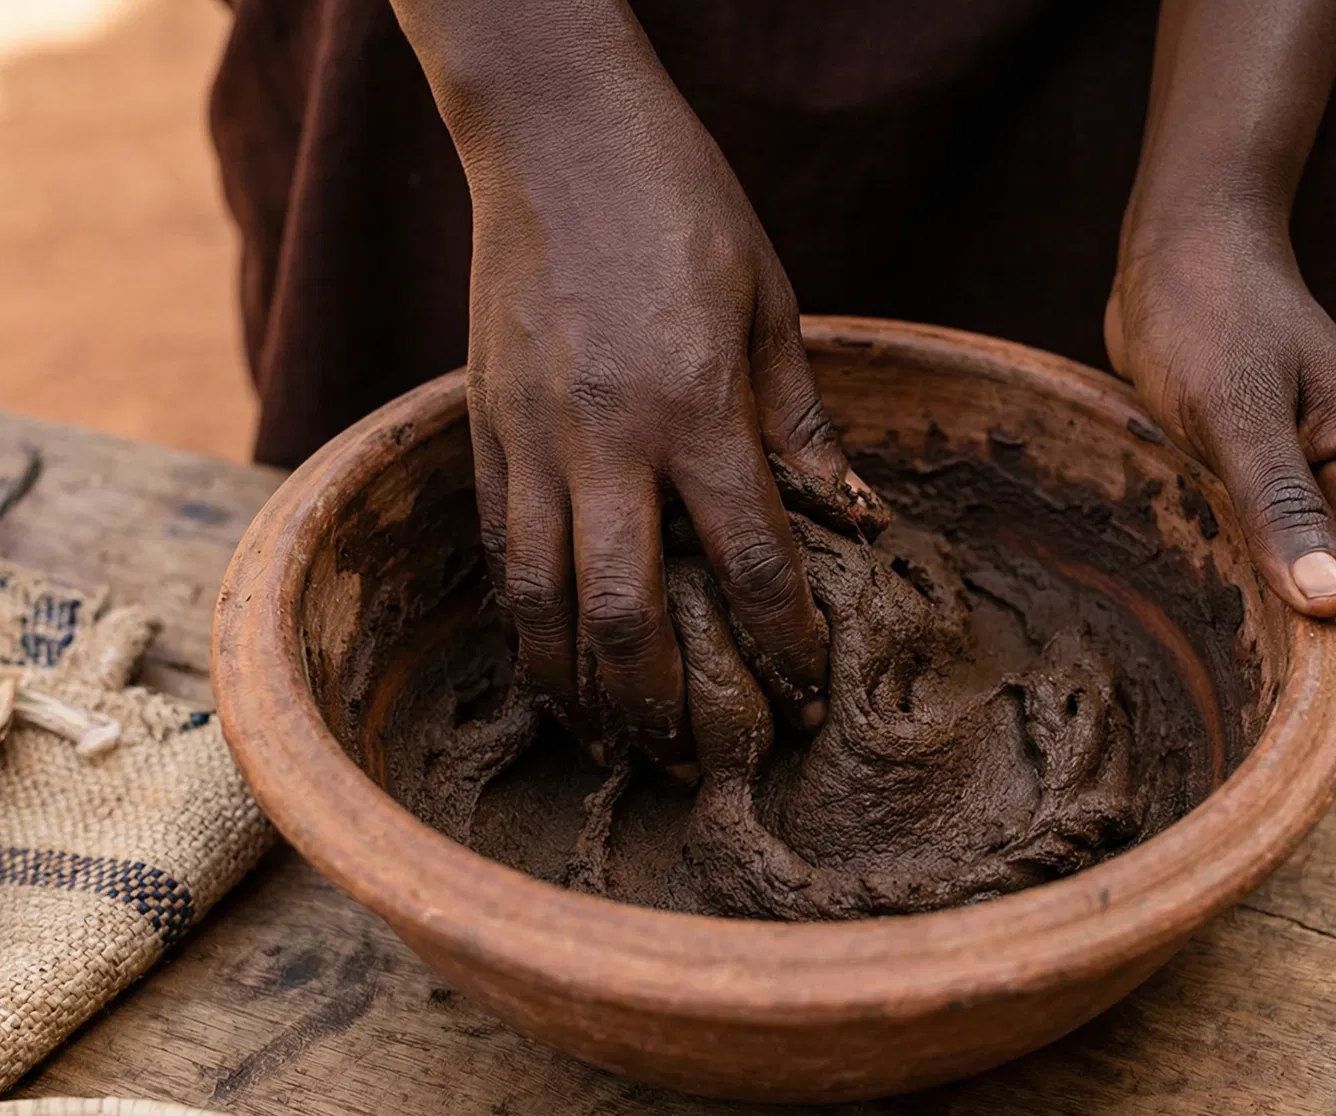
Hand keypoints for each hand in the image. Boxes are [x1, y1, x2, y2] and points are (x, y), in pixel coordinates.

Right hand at [396, 2, 854, 759]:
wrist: (555, 133)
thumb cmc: (683, 207)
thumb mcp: (771, 305)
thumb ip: (804, 424)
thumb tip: (855, 519)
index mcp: (698, 409)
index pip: (751, 566)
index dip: (784, 650)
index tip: (808, 698)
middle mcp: (606, 440)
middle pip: (627, 616)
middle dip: (663, 707)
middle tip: (694, 763)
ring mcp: (531, 438)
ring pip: (541, 601)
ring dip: (578, 687)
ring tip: (611, 741)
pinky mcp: (481, 425)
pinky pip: (494, 547)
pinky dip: (521, 619)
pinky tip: (546, 660)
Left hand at [1105, 220, 1335, 701]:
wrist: (1186, 246)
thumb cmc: (1208, 310)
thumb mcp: (1232, 405)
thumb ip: (1279, 502)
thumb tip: (1329, 605)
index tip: (1299, 744)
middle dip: (1324, 685)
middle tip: (1254, 752)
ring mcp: (1327, 495)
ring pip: (1326, 604)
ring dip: (1292, 657)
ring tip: (1234, 723)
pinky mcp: (1280, 494)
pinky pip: (1285, 574)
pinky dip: (1263, 617)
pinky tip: (1217, 655)